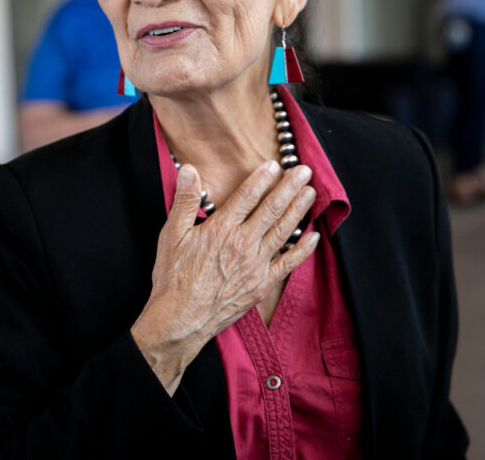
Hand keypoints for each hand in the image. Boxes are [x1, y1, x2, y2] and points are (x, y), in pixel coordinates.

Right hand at [130, 161, 319, 394]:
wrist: (181, 319)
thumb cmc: (173, 278)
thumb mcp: (171, 235)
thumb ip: (184, 201)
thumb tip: (189, 170)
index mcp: (221, 229)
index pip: (247, 197)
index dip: (262, 178)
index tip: (274, 164)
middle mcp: (243, 244)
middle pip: (271, 210)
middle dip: (289, 187)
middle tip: (304, 171)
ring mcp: (256, 265)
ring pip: (284, 231)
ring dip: (299, 210)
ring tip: (311, 192)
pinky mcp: (262, 285)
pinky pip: (288, 263)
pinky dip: (303, 250)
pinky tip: (313, 236)